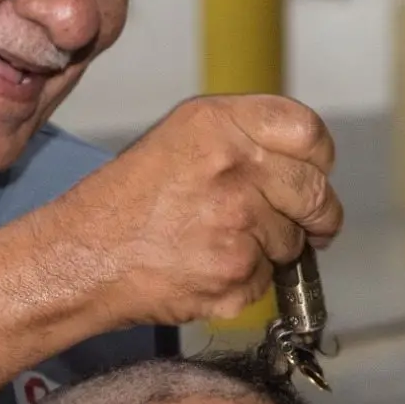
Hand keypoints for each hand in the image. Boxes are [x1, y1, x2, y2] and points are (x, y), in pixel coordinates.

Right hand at [53, 94, 343, 327]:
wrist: (85, 257)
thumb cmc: (128, 198)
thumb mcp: (181, 136)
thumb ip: (244, 136)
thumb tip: (304, 161)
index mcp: (220, 125)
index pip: (309, 132)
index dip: (318, 158)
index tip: (313, 172)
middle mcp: (234, 169)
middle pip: (316, 193)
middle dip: (316, 214)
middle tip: (307, 224)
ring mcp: (238, 226)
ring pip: (293, 241)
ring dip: (272, 248)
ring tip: (221, 243)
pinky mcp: (236, 276)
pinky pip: (269, 279)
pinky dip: (248, 279)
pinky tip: (209, 267)